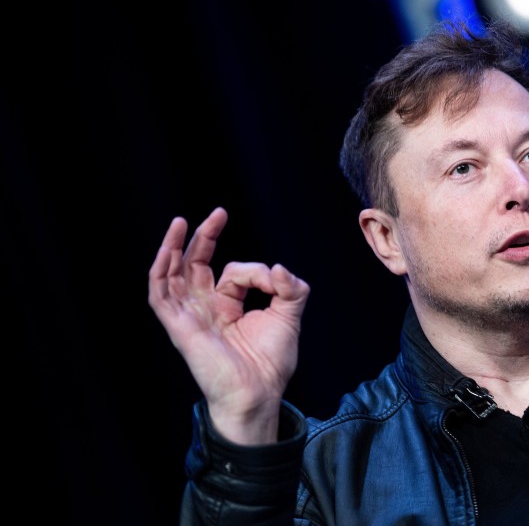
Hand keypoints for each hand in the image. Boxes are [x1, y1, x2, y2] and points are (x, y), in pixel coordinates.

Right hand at [148, 207, 308, 443]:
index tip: (273, 277)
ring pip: (170, 275)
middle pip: (194, 265)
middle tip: (218, 213)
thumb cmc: (270, 363)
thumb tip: (277, 267)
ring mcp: (190, 317)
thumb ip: (290, 287)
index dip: (253, 269)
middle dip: (204, 237)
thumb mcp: (289, 315)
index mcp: (227, 307)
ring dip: (173, 247)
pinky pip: (160, 295)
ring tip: (180, 222)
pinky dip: (160, 271)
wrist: (258, 394)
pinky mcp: (179, 327)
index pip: (232, 272)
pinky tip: (168, 251)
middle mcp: (205, 309)